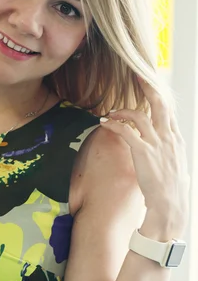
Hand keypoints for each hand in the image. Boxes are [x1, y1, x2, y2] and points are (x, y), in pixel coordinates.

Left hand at [100, 79, 189, 236]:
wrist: (169, 205)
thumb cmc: (170, 189)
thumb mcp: (174, 165)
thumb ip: (168, 150)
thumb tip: (161, 144)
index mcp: (176, 139)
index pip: (168, 111)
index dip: (158, 96)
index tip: (149, 84)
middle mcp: (168, 138)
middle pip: (159, 104)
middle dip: (148, 87)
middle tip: (136, 75)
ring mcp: (157, 145)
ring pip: (140, 116)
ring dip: (122, 111)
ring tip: (110, 112)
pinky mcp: (144, 153)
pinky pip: (127, 132)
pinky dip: (114, 124)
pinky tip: (105, 123)